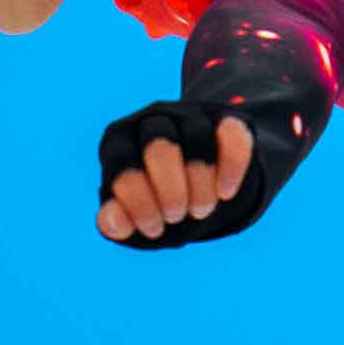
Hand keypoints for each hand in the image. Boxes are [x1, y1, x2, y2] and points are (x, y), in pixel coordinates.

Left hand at [96, 100, 259, 248]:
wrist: (187, 180)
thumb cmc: (150, 197)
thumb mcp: (129, 210)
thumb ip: (115, 219)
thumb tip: (112, 223)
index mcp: (118, 141)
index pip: (123, 162)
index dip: (139, 202)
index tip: (154, 229)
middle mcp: (150, 120)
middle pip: (159, 144)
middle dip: (170, 190)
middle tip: (176, 217)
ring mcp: (188, 115)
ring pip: (198, 136)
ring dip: (201, 181)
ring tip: (200, 211)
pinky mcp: (223, 118)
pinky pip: (231, 132)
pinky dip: (231, 166)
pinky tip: (225, 193)